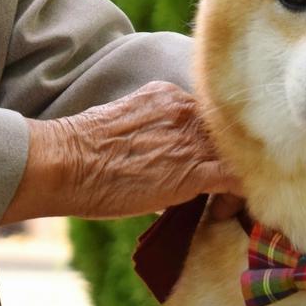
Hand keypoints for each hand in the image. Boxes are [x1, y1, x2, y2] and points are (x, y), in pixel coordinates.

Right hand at [1, 81, 242, 222]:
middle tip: (218, 189)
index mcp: (168, 96)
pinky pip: (237, 179)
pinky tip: (227, 209)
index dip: (210, 143)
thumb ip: (153, 132)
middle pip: (226, 134)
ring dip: (234, 180)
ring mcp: (193, 138)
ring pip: (237, 155)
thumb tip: (163, 159)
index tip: (204, 163)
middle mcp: (186, 110)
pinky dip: (239, 195)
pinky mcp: (196, 171)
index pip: (207, 117)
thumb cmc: (82, 150)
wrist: (66, 164)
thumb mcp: (125, 125)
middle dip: (226, 160)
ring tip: (221, 204)